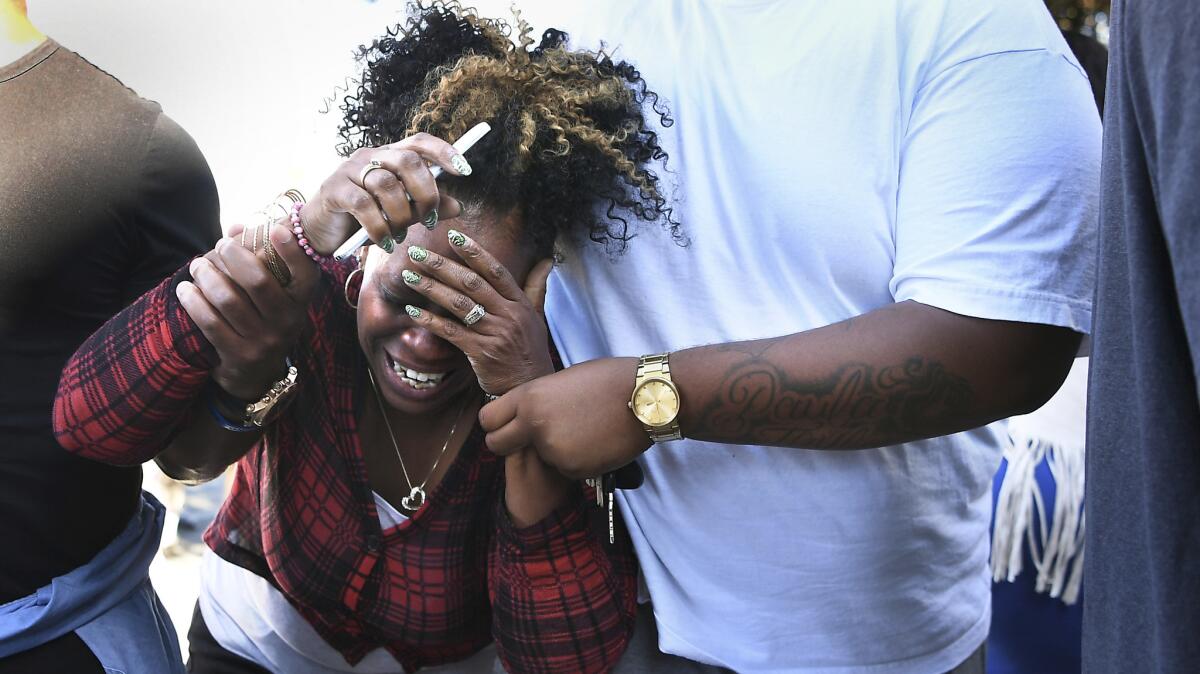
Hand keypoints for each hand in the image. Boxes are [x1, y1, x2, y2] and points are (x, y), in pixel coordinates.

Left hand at [176, 225, 319, 400]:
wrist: (258, 374)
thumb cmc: (264, 320)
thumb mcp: (275, 296)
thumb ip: (260, 260)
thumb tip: (236, 227)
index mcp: (300, 303)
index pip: (304, 274)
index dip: (292, 251)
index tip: (275, 230)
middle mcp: (287, 322)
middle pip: (258, 281)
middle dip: (233, 257)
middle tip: (220, 246)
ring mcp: (263, 341)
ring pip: (228, 300)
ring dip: (207, 277)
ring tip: (197, 267)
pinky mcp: (239, 355)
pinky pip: (209, 322)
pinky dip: (193, 301)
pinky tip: (185, 290)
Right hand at [300, 134, 469, 254]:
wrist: (320, 230)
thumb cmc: (363, 218)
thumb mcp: (400, 213)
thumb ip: (425, 207)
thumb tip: (459, 206)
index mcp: (388, 156)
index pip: (419, 142)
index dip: (444, 152)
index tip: (465, 170)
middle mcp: (369, 156)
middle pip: (407, 161)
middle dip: (426, 193)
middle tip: (430, 219)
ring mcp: (349, 170)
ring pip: (386, 185)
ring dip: (401, 216)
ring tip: (400, 235)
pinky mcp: (334, 189)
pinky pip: (364, 206)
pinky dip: (380, 228)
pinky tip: (385, 242)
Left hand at [402, 229, 554, 394]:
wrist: (529, 387)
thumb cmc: (530, 350)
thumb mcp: (538, 316)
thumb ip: (537, 286)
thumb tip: (547, 260)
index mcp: (520, 303)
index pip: (496, 271)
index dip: (475, 252)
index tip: (454, 236)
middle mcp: (509, 315)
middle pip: (472, 283)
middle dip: (442, 266)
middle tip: (417, 252)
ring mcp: (495, 333)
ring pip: (459, 304)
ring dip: (431, 288)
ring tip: (409, 276)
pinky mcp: (481, 353)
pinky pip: (452, 332)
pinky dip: (431, 321)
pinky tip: (414, 311)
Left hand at [480, 357, 651, 478]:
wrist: (647, 397)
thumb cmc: (610, 379)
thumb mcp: (563, 379)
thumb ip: (537, 399)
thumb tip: (523, 414)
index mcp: (529, 397)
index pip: (487, 420)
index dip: (496, 424)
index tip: (508, 425)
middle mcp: (534, 425)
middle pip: (496, 446)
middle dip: (509, 444)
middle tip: (530, 439)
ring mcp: (554, 450)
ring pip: (538, 457)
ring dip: (554, 450)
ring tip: (584, 429)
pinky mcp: (573, 469)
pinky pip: (564, 468)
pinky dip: (576, 460)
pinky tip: (596, 441)